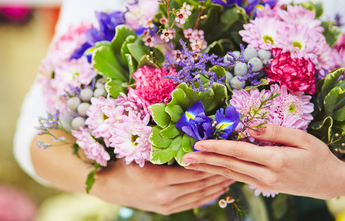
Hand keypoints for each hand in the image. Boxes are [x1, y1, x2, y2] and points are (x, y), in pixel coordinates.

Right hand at [90, 159, 233, 214]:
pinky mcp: (166, 210)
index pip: (193, 172)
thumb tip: (184, 135)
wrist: (109, 186)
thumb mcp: (139, 151)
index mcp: (159, 180)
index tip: (224, 154)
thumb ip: (161, 146)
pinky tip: (217, 190)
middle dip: (218, 174)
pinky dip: (206, 196)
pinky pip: (191, 203)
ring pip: (198, 195)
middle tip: (234, 164)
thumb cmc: (123, 163)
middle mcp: (165, 196)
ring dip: (216, 186)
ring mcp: (166, 205)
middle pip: (199, 184)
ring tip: (231, 176)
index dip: (210, 164)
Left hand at [182, 124, 344, 198]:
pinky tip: (210, 170)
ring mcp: (264, 183)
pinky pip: (238, 178)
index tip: (199, 143)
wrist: (330, 182)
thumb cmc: (318, 156)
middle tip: (184, 157)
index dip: (217, 147)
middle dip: (205, 160)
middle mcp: (266, 175)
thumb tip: (251, 127)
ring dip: (209, 168)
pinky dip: (222, 173)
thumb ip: (275, 132)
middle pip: (229, 165)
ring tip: (190, 164)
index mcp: (274, 160)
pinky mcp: (264, 186)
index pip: (239, 152)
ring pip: (230, 174)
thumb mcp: (302, 138)